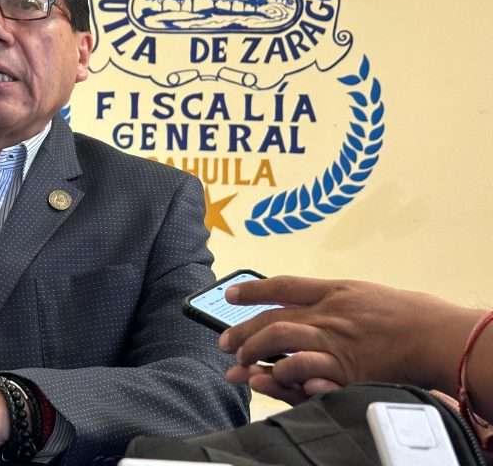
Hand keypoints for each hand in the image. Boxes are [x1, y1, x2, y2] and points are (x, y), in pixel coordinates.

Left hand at [218, 276, 474, 398]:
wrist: (436, 336)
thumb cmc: (404, 315)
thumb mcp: (362, 293)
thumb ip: (330, 297)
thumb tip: (297, 301)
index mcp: (334, 291)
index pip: (282, 286)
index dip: (251, 289)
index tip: (229, 295)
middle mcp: (329, 312)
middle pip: (272, 317)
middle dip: (242, 331)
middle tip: (224, 343)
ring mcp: (334, 339)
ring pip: (279, 338)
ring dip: (253, 350)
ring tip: (240, 363)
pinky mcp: (344, 367)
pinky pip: (303, 367)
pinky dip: (282, 371)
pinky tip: (270, 376)